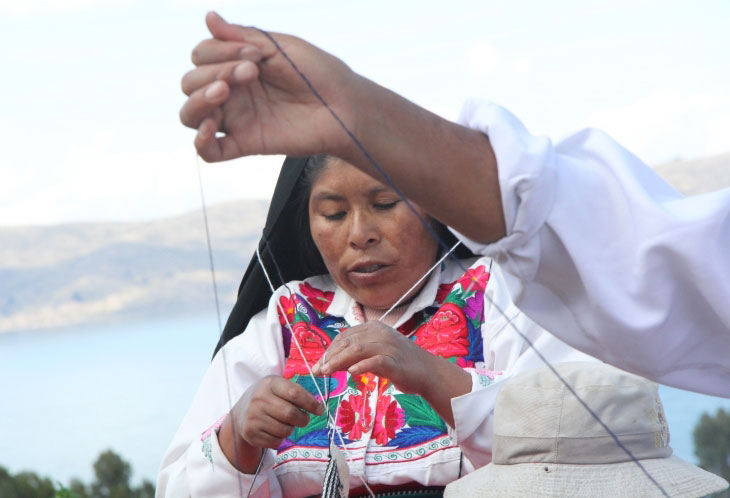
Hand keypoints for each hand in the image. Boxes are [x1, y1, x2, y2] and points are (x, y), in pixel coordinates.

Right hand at [180, 12, 363, 161]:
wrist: (345, 107)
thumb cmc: (319, 73)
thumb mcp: (280, 47)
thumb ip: (242, 36)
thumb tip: (209, 17)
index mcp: (237, 64)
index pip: (202, 55)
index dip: (217, 51)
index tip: (255, 54)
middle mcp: (233, 92)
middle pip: (190, 82)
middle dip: (212, 71)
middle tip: (250, 71)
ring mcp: (237, 119)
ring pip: (191, 114)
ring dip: (198, 100)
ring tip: (222, 92)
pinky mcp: (246, 144)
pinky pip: (209, 152)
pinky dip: (200, 142)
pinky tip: (210, 128)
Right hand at [231, 375, 323, 449]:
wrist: (241, 412)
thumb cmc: (268, 397)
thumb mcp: (278, 386)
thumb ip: (297, 393)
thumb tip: (318, 407)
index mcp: (269, 384)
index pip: (294, 393)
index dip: (310, 403)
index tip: (319, 410)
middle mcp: (259, 399)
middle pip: (290, 414)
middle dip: (303, 419)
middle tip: (304, 419)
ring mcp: (253, 416)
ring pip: (284, 430)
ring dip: (291, 429)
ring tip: (286, 423)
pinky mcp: (250, 433)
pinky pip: (276, 441)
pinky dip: (280, 438)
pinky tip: (275, 430)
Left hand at [312, 321, 431, 394]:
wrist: (428, 372)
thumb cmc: (401, 364)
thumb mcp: (376, 355)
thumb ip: (357, 355)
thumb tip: (333, 363)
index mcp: (374, 328)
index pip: (346, 336)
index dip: (330, 350)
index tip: (319, 364)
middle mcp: (380, 333)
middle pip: (348, 342)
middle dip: (330, 357)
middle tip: (317, 371)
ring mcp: (388, 345)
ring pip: (357, 350)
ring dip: (338, 361)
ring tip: (326, 372)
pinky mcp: (395, 360)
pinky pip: (375, 361)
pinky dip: (362, 366)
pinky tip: (351, 372)